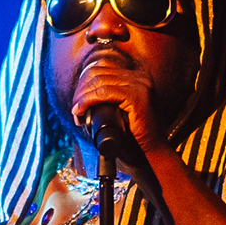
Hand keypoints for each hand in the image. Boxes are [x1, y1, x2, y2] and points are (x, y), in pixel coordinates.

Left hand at [70, 49, 167, 165]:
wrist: (150, 155)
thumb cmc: (134, 139)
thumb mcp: (121, 112)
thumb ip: (109, 99)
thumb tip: (81, 94)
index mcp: (138, 78)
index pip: (103, 69)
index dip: (84, 83)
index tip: (77, 103)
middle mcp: (141, 77)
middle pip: (99, 72)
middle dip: (81, 90)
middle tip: (75, 109)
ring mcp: (141, 85)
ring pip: (99, 81)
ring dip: (82, 96)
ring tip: (76, 113)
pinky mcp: (137, 96)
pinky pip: (104, 93)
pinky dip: (87, 100)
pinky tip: (80, 110)